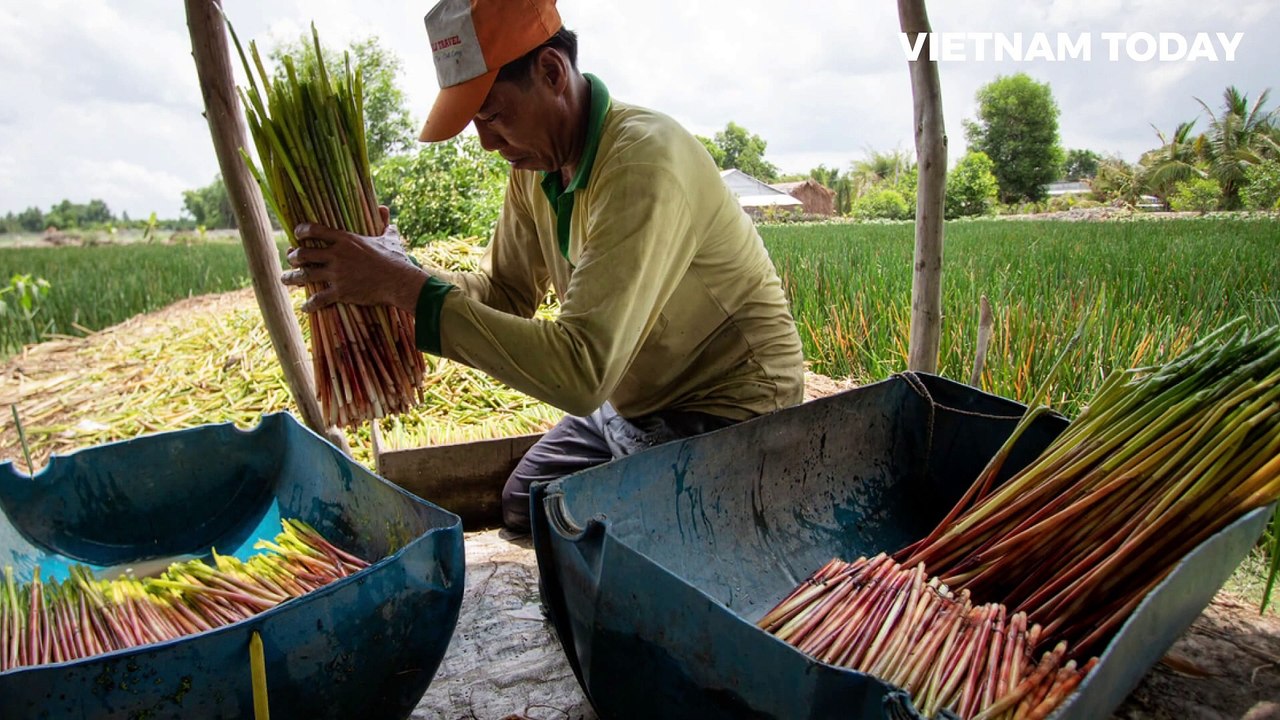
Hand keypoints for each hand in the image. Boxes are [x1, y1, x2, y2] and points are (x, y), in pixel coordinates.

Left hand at [281, 206, 426, 312]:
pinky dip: (310, 304)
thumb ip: (383, 224)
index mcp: (345, 240)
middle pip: (304, 253)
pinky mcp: (340, 292)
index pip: (315, 230)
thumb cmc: (395, 259)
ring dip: (292, 278)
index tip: (297, 234)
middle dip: (294, 256)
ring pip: (305, 275)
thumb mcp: (389, 238)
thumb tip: (384, 209)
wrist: (399, 281)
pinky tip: (305, 307)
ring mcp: (337, 274)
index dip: (302, 231)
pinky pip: (319, 298)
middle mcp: (336, 255)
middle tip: (291, 258)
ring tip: (285, 279)